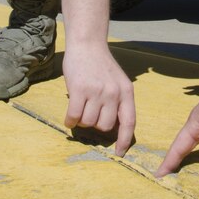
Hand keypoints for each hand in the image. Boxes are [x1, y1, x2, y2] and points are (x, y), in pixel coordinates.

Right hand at [60, 0, 134, 156]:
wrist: (87, 45)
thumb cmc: (101, 66)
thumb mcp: (117, 82)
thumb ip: (118, 101)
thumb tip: (113, 128)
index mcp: (126, 92)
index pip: (129, 122)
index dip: (124, 140)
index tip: (119, 153)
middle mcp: (114, 93)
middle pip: (105, 126)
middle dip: (95, 124)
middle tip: (89, 113)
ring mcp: (97, 91)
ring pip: (88, 122)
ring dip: (82, 120)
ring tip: (80, 107)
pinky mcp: (79, 90)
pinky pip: (74, 117)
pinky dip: (70, 120)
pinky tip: (69, 115)